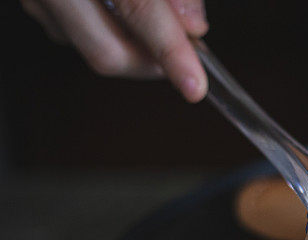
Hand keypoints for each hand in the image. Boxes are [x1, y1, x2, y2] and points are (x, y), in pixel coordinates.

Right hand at [21, 0, 208, 101]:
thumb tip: (194, 26)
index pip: (138, 11)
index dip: (171, 52)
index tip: (195, 85)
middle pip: (108, 53)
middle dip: (154, 66)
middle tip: (188, 61)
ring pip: (92, 49)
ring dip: (135, 49)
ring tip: (163, 29)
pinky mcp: (34, 4)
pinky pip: (75, 34)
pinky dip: (112, 33)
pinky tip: (124, 18)